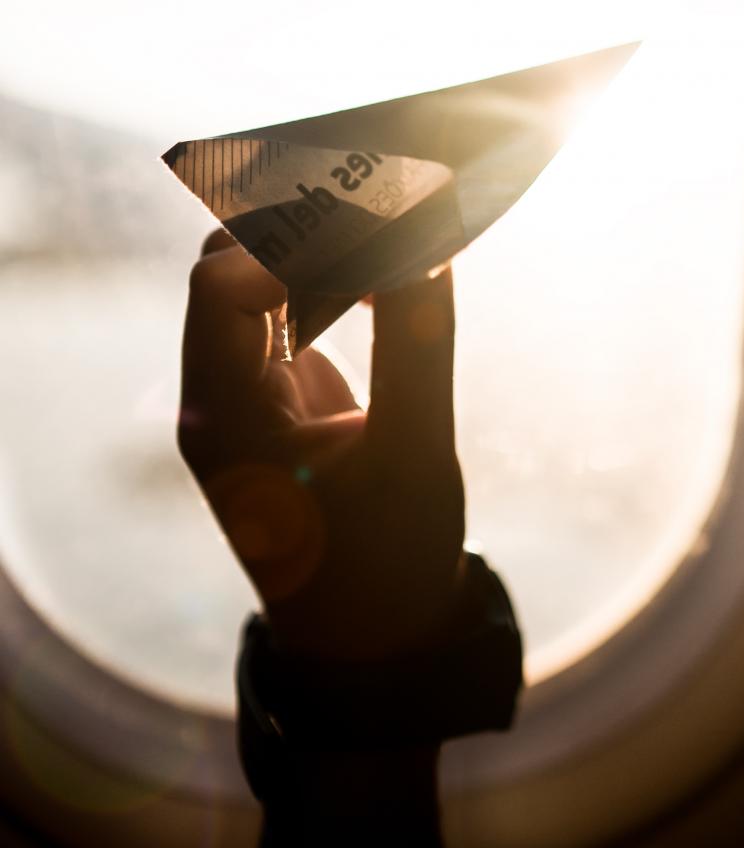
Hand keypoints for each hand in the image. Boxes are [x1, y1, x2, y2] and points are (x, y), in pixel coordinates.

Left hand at [179, 230, 464, 661]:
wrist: (376, 643)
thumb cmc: (391, 561)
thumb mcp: (416, 452)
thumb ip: (415, 340)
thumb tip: (424, 240)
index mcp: (223, 417)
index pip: (221, 288)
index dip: (286, 245)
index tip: (372, 232)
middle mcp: (216, 398)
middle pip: (225, 272)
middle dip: (297, 231)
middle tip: (384, 205)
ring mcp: (242, 398)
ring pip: (253, 287)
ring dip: (314, 252)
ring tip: (393, 233)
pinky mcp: (277, 400)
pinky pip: (286, 315)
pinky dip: (329, 284)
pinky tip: (387, 276)